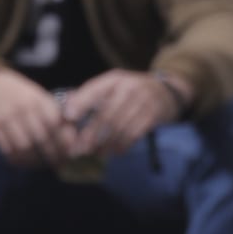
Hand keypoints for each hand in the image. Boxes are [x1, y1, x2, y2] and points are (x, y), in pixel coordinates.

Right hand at [0, 65, 70, 168]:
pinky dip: (18, 160)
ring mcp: (6, 117)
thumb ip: (54, 113)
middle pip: (41, 138)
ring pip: (24, 147)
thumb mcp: (38, 96)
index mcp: (37, 98)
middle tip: (58, 164)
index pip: (54, 122)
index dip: (63, 140)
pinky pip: (7, 149)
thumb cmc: (20, 94)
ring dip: (35, 161)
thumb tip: (72, 137)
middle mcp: (22, 107)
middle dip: (52, 154)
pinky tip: (25, 163)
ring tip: (42, 165)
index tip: (69, 151)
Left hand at [57, 67, 176, 158]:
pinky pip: (135, 133)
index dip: (79, 104)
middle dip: (90, 134)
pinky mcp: (153, 115)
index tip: (67, 118)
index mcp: (114, 79)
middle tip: (79, 149)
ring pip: (120, 127)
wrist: (166, 91)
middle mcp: (128, 88)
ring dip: (105, 144)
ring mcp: (143, 101)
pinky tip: (114, 152)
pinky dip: (123, 145)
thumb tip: (65, 112)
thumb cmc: (131, 91)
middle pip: (106, 114)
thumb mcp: (113, 86)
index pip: (93, 90)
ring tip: (96, 154)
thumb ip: (90, 96)